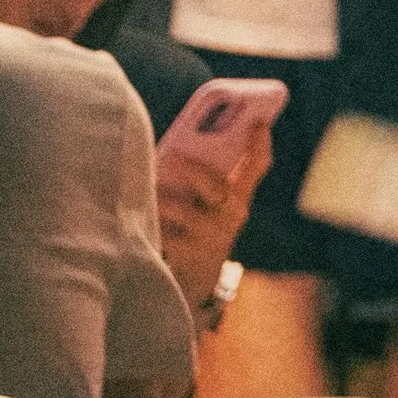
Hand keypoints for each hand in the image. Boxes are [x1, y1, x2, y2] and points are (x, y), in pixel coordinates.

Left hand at [148, 129, 259, 306]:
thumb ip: (202, 178)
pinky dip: (149, 222)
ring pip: (185, 211)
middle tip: (170, 156)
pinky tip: (136, 217)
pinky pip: (166, 234)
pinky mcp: (189, 252)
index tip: (258, 121)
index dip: (260, 143)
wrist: (198, 276)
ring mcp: (211, 234)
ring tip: (144, 187)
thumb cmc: (199, 225)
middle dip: (193, 170)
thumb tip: (171, 150)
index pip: (257, 166)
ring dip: (162, 198)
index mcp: (239, 196)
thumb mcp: (211, 203)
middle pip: (217, 187)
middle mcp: (231, 214)